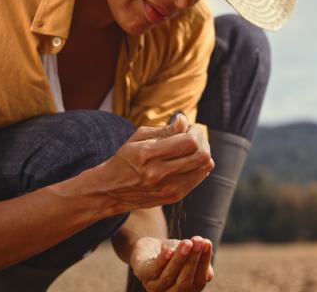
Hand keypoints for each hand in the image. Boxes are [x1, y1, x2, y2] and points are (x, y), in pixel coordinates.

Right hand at [94, 114, 213, 211]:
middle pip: (202, 156)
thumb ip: (165, 130)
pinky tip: (188, 160)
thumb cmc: (126, 159)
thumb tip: (184, 121)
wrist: (111, 191)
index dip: (196, 131)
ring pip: (205, 167)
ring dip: (203, 153)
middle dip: (203, 141)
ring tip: (191, 148)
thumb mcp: (138, 137)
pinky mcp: (175, 196)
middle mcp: (160, 174)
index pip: (189, 142)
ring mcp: (169, 188)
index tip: (190, 127)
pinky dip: (199, 165)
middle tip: (193, 136)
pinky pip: (200, 177)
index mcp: (148, 155)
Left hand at [130, 236, 213, 291]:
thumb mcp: (188, 256)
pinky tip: (169, 251)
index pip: (198, 281)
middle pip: (184, 283)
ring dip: (179, 259)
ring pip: (168, 276)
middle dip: (193, 261)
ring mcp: (153, 285)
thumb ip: (199, 264)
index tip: (207, 243)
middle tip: (198, 242)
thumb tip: (209, 275)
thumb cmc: (172, 253)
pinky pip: (152, 271)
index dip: (204, 263)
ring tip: (187, 242)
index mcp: (184, 290)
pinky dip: (162, 261)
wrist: (149, 246)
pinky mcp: (141, 273)